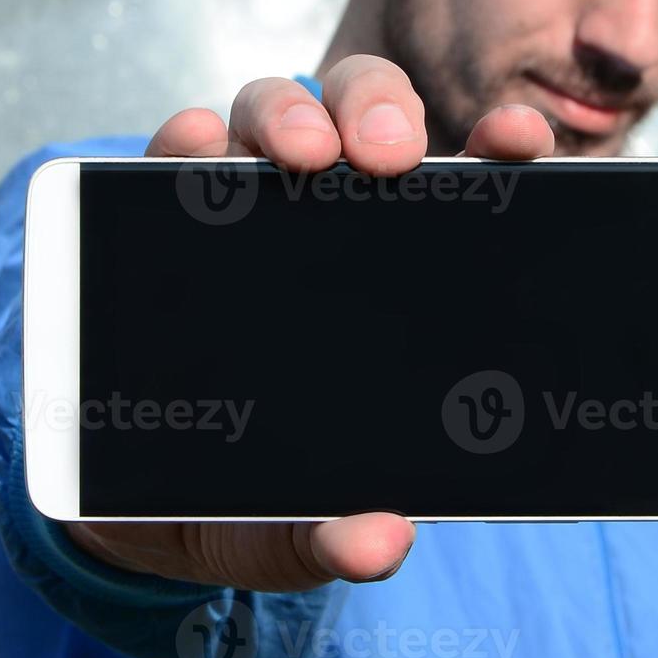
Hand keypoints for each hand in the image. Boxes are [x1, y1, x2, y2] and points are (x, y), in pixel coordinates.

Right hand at [64, 54, 555, 591]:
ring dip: (289, 115)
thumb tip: (378, 543)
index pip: (462, 182)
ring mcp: (244, 206)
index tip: (520, 141)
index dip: (498, 145)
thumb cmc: (250, 498)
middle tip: (389, 159)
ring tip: (299, 156)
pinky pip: (175, 152)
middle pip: (364, 116)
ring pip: (272, 113)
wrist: (136, 512)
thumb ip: (336, 538)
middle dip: (380, 114)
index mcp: (400, 268)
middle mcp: (327, 216)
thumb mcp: (298, 527)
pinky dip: (188, 139)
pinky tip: (197, 150)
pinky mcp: (160, 213)